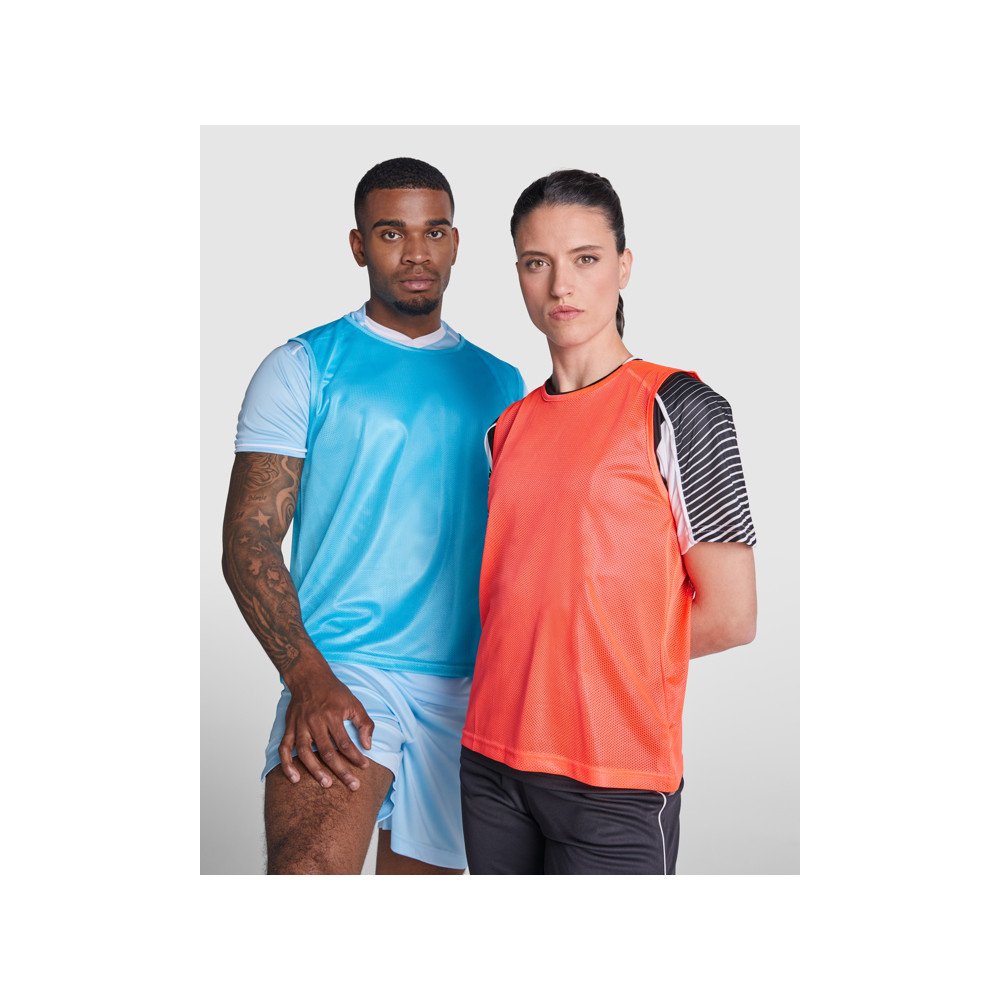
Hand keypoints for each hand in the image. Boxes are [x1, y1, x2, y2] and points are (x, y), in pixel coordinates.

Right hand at [278, 658, 374, 789]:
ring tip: (326, 784)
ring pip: (305, 753)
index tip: (365, 767)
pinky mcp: (289, 727)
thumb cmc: (334, 691)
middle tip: (352, 785)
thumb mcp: (354, 703)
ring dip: (315, 770)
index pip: (345, 742)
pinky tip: (295, 778)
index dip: (356, 757)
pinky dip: (287, 764)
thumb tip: (367, 745)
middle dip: (341, 771)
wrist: (309, 677)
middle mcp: (315, 722)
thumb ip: (364, 723)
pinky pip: (284, 748)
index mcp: (332, 716)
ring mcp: (300, 726)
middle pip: (327, 752)